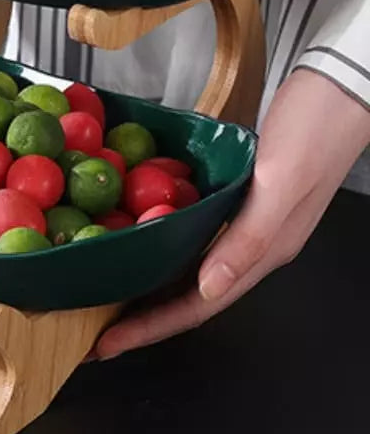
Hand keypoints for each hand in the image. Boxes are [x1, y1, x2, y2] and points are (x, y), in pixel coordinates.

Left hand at [94, 68, 369, 358]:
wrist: (338, 89)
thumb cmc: (315, 132)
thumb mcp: (281, 184)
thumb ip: (247, 238)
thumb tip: (208, 289)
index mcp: (262, 252)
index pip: (197, 305)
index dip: (150, 328)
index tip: (106, 345)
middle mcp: (249, 244)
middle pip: (186, 294)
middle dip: (140, 317)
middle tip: (93, 332)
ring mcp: (241, 220)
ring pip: (185, 266)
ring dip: (146, 285)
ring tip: (107, 295)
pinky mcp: (233, 195)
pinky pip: (189, 231)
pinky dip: (159, 243)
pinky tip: (136, 239)